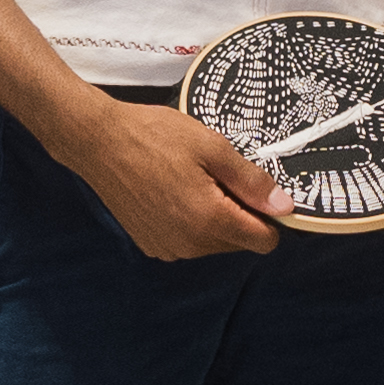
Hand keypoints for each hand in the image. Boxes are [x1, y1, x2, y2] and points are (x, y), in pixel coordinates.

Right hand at [64, 95, 297, 260]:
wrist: (98, 142)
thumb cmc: (155, 136)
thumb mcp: (212, 148)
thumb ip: (251, 181)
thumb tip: (284, 207)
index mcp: (210, 220)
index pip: (263, 241)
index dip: (268, 216)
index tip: (253, 189)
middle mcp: (190, 244)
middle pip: (238, 242)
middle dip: (238, 214)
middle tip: (216, 176)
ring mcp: (167, 248)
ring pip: (212, 243)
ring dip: (212, 219)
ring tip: (191, 181)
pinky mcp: (150, 244)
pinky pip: (186, 242)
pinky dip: (188, 223)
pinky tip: (172, 192)